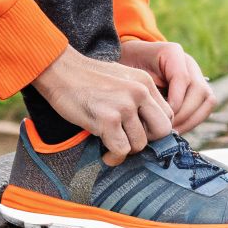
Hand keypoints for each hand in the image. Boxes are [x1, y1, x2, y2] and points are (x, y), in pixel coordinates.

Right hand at [30, 46, 172, 165]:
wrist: (59, 70)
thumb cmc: (86, 79)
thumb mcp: (121, 79)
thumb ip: (137, 97)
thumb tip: (147, 127)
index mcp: (145, 82)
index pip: (168, 115)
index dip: (154, 129)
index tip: (137, 132)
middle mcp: (139, 92)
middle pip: (162, 131)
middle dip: (147, 142)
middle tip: (129, 141)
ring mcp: (124, 106)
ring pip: (140, 144)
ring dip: (125, 149)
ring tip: (111, 143)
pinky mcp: (107, 120)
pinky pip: (121, 150)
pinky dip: (113, 157)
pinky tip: (105, 153)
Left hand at [119, 39, 215, 135]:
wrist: (129, 63)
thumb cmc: (126, 67)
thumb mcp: (129, 73)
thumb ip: (143, 88)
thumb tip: (153, 113)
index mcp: (172, 52)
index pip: (183, 78)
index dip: (175, 101)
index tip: (161, 116)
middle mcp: (188, 63)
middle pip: (201, 90)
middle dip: (185, 114)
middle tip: (167, 129)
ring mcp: (196, 75)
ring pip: (208, 100)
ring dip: (192, 120)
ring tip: (172, 132)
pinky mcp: (197, 90)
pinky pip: (204, 107)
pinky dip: (192, 121)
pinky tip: (176, 129)